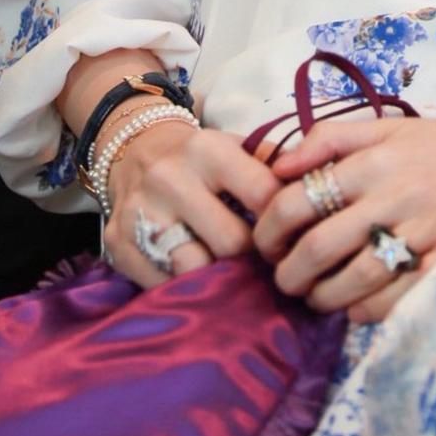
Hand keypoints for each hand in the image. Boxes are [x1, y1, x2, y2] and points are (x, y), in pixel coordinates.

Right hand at [104, 120, 280, 288]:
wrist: (133, 152)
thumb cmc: (201, 160)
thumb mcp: (236, 147)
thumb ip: (276, 165)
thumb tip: (317, 185)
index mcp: (207, 150)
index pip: (262, 194)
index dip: (284, 222)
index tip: (288, 236)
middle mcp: (170, 178)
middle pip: (232, 242)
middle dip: (252, 258)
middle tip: (259, 262)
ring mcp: (140, 214)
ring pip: (195, 269)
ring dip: (216, 277)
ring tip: (227, 272)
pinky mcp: (119, 246)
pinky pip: (163, 286)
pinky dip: (184, 288)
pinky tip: (194, 276)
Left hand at [252, 93, 435, 324]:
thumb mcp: (386, 126)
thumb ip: (329, 139)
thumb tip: (278, 166)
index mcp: (372, 160)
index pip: (296, 201)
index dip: (268, 230)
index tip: (265, 243)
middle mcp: (393, 196)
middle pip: (316, 248)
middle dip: (288, 273)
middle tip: (284, 278)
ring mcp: (421, 233)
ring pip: (350, 281)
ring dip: (320, 297)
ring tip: (313, 296)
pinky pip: (391, 301)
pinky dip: (363, 311)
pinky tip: (355, 305)